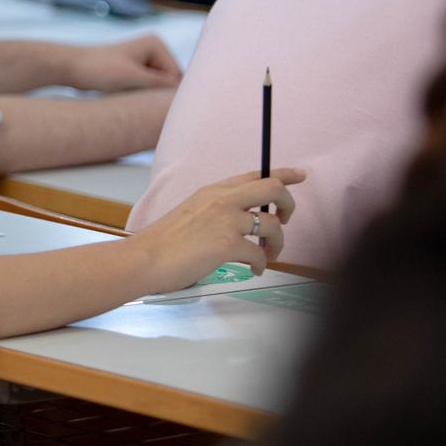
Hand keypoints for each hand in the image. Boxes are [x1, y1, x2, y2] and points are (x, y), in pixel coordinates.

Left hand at [66, 35, 182, 90]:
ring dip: (146, 96)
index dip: (163, 93)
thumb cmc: (100, 70)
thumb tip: (186, 93)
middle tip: (135, 99)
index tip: (145, 100)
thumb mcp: (135, 78)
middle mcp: (153, 49)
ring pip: (157, 89)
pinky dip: (138, 95)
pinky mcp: (135, 70)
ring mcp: (144, 59)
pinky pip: (146, 89)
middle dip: (155, 94)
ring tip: (126, 95)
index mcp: (156, 44)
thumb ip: (162, 84)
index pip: (176, 78)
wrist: (71, 67)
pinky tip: (124, 95)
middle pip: (168, 83)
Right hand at [133, 168, 304, 291]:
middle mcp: (222, 200)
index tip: (299, 175)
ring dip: (278, 243)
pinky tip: (254, 270)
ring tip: (268, 255)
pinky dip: (261, 264)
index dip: (283, 175)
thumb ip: (216, 211)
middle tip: (286, 219)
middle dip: (289, 204)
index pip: (255, 175)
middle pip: (273, 189)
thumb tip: (239, 223)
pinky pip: (259, 254)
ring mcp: (226, 221)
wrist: (146, 258)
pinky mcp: (228, 244)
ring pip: (273, 225)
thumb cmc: (163, 242)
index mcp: (213, 191)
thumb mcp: (191, 213)